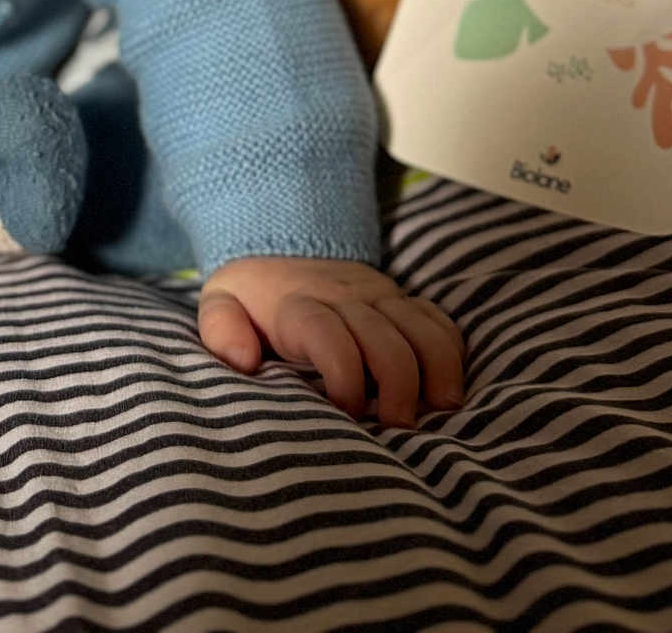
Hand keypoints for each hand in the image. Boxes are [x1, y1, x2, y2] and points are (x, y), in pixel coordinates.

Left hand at [198, 255, 464, 427]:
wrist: (280, 244)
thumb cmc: (251, 296)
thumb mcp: (221, 304)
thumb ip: (221, 330)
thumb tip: (243, 361)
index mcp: (299, 305)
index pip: (330, 336)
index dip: (344, 377)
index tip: (345, 412)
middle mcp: (345, 297)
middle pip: (385, 340)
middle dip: (398, 386)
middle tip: (399, 428)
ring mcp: (378, 295)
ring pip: (422, 327)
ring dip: (437, 369)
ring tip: (440, 410)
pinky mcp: (400, 298)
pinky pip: (438, 318)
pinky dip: (451, 349)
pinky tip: (449, 383)